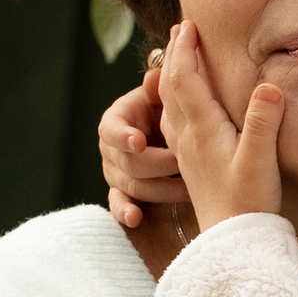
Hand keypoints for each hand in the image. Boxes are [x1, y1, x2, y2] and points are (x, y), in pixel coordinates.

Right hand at [99, 56, 191, 236]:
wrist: (167, 132)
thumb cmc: (166, 110)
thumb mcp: (162, 97)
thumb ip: (156, 88)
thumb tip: (152, 77)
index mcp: (115, 120)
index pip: (111, 129)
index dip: (123, 136)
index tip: (139, 141)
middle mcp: (110, 148)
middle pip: (127, 161)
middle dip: (156, 165)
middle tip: (183, 165)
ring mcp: (114, 173)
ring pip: (130, 185)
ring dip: (158, 189)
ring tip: (187, 190)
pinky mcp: (121, 192)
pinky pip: (118, 204)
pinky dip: (125, 212)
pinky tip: (135, 219)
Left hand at [158, 21, 286, 230]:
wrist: (232, 243)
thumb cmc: (249, 203)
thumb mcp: (261, 162)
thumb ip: (263, 122)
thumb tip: (269, 86)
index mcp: (203, 129)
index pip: (185, 79)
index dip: (185, 49)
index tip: (189, 23)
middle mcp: (188, 137)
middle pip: (171, 85)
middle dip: (175, 54)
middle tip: (181, 27)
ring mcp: (186, 150)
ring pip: (169, 103)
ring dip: (171, 73)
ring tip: (177, 54)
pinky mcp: (191, 163)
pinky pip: (174, 121)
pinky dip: (174, 99)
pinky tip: (180, 101)